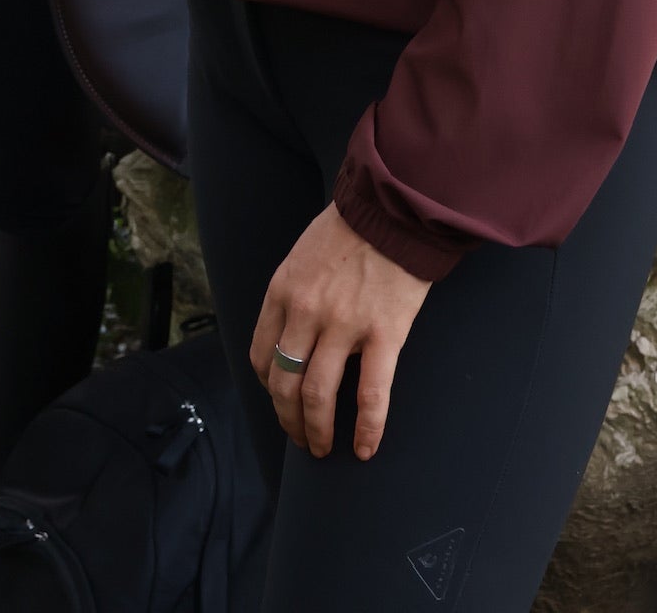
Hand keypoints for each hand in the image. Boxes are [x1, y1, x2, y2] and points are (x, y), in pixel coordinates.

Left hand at [250, 203, 430, 461]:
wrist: (395, 207)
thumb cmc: (352, 227)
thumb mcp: (303, 253)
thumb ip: (294, 293)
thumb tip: (293, 335)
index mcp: (283, 290)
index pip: (261, 355)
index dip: (269, 387)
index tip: (280, 400)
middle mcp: (306, 311)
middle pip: (284, 383)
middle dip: (289, 420)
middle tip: (299, 439)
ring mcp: (343, 325)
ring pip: (319, 396)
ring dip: (317, 432)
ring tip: (323, 449)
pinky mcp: (383, 334)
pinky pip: (371, 394)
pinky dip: (367, 429)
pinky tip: (365, 448)